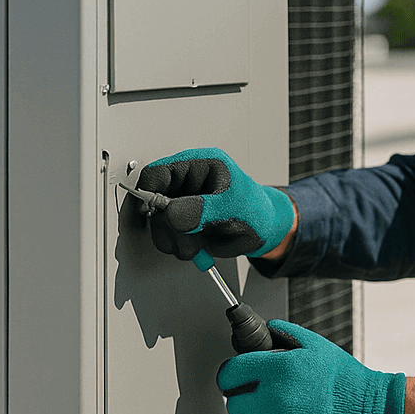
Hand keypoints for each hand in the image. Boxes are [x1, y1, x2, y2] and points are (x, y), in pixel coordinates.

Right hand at [135, 148, 294, 261]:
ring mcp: (182, 205)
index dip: (149, 192)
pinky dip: (179, 247)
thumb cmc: (257, 211)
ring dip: (174, 240)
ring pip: (158, 224)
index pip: (157, 172)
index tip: (155, 213)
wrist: (265, 232)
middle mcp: (187, 183)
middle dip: (167, 225)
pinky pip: (168, 238)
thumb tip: (171, 213)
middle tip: (185, 237)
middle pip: (152, 201)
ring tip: (197, 245)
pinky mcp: (183, 225)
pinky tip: (197, 247)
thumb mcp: (233, 208)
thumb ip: (202, 209)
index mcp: (200, 165)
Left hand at [217, 321, 405, 413]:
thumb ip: (286, 334)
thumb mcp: (316, 346)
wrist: (372, 413)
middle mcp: (272, 398)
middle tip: (259, 403)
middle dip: (244, 403)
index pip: (229, 374)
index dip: (231, 378)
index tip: (236, 382)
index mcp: (276, 369)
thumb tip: (266, 329)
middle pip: (234, 405)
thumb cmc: (347, 381)